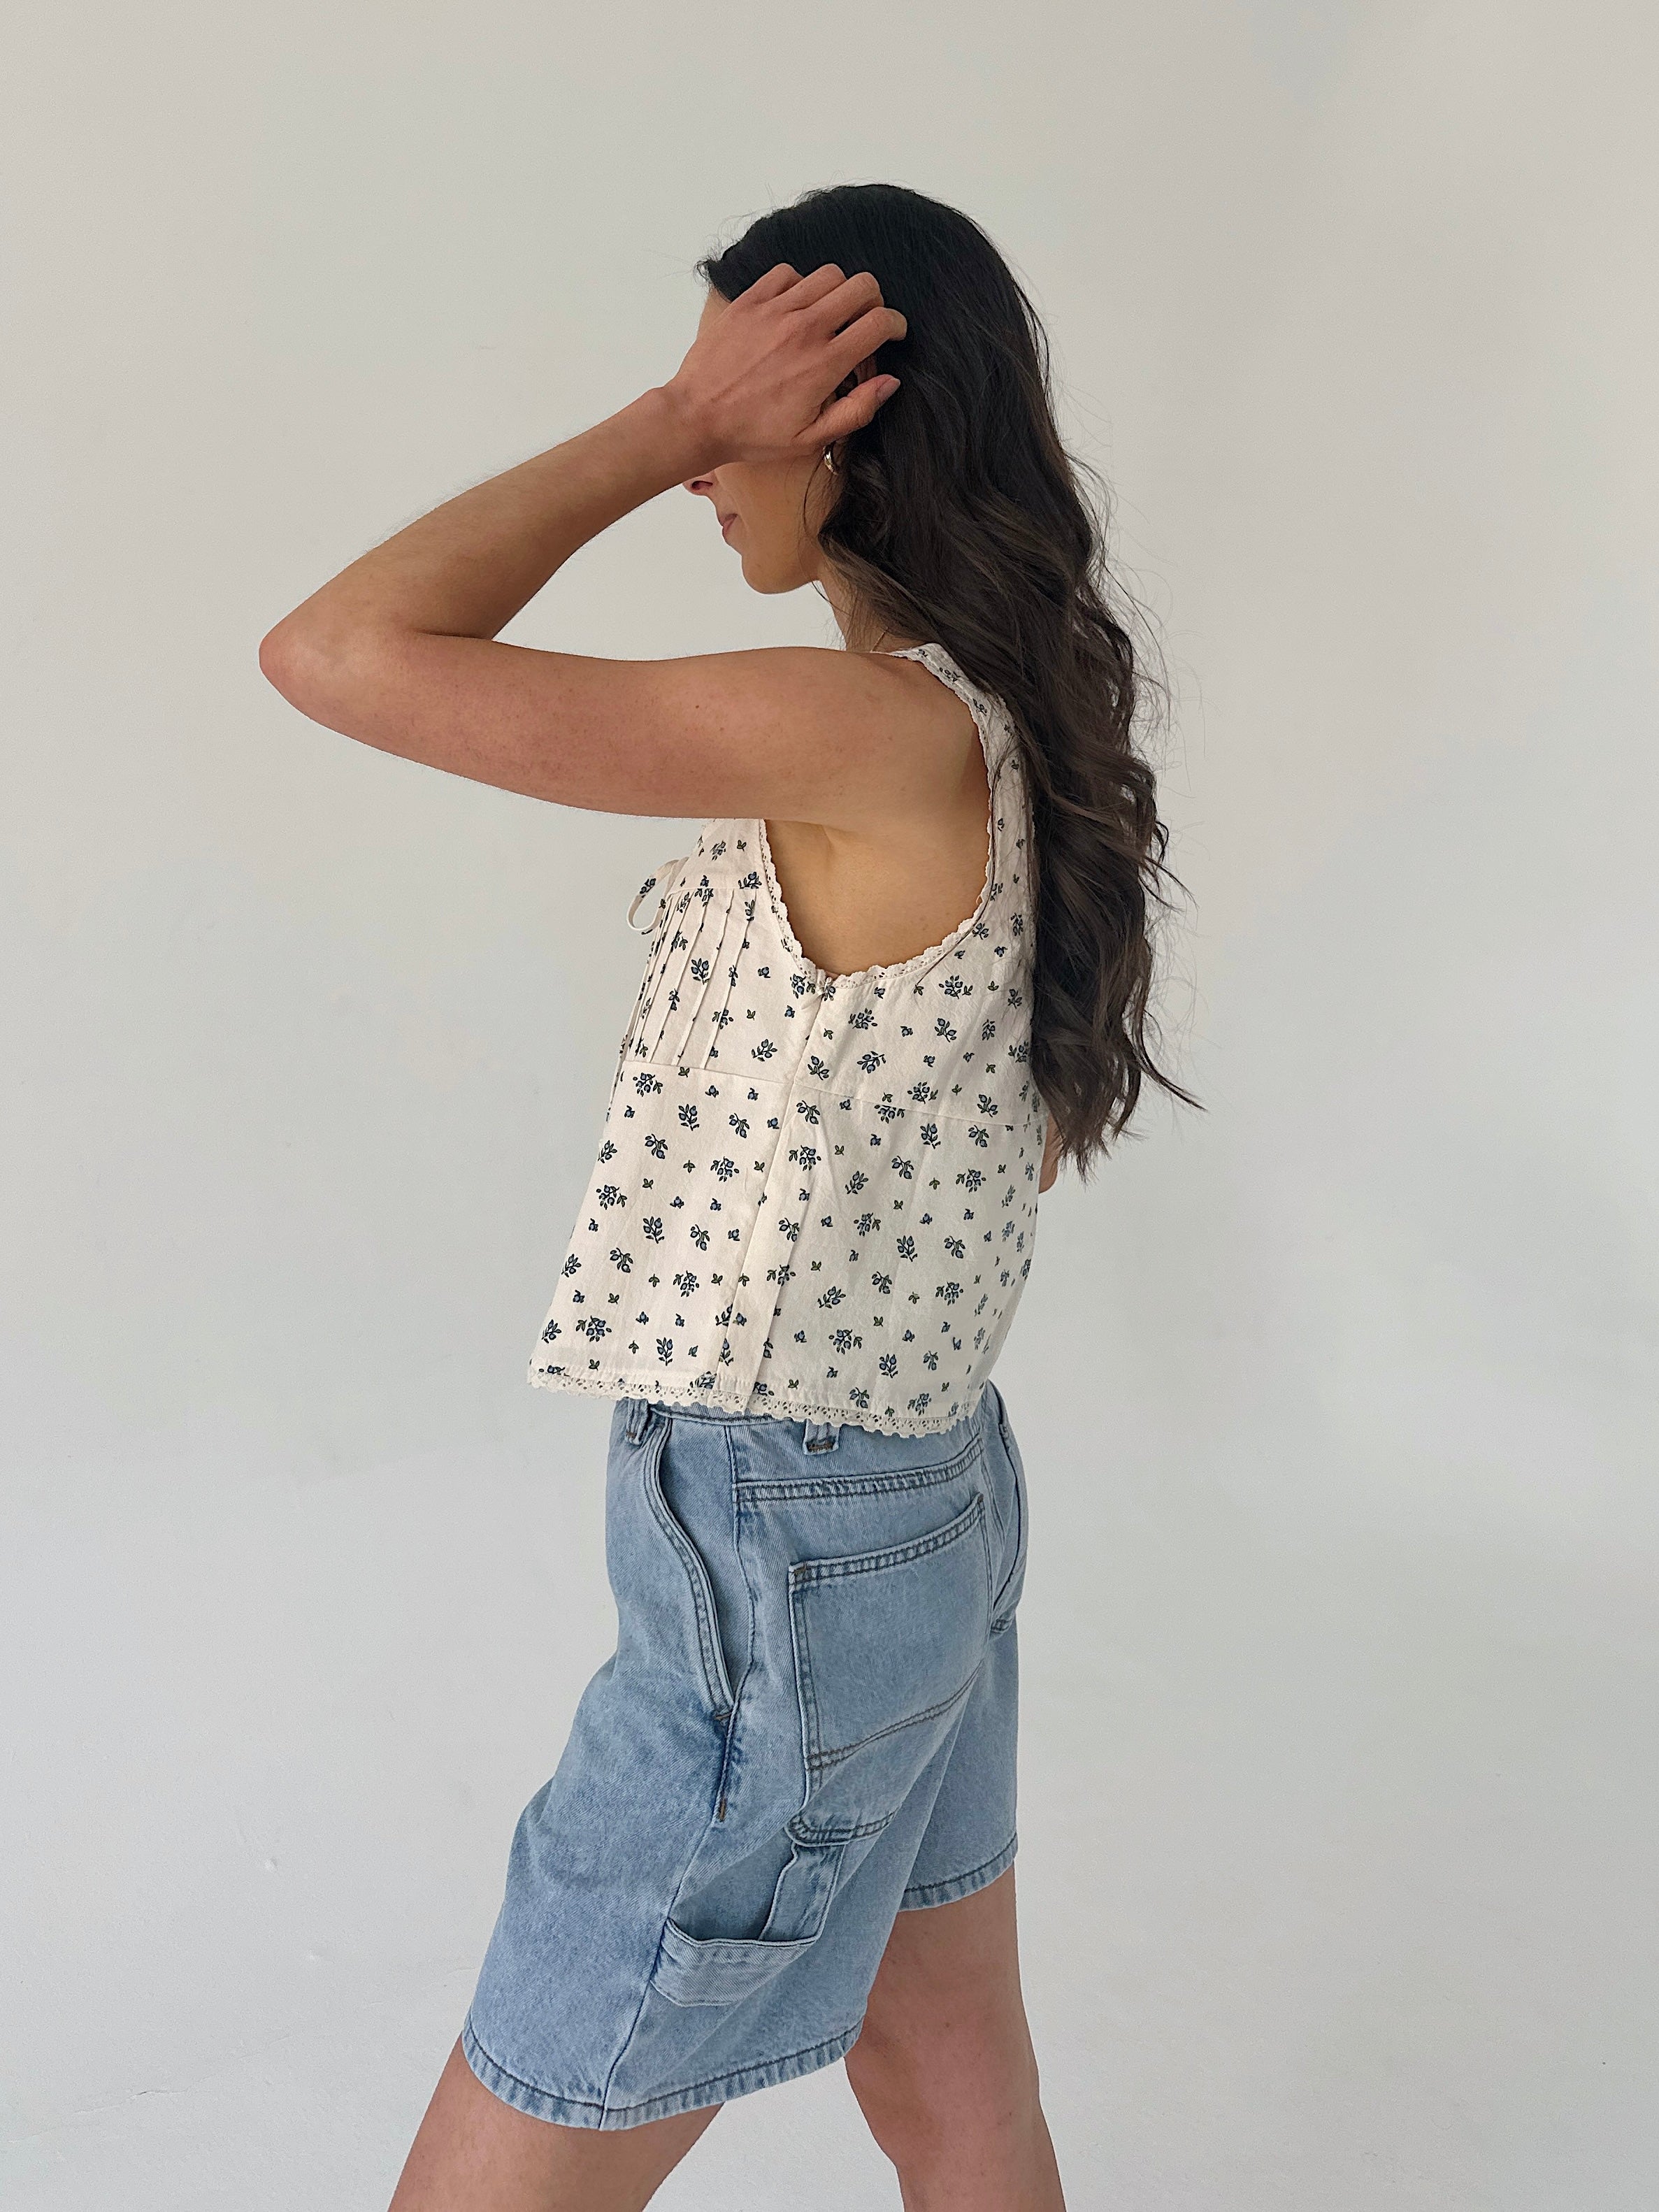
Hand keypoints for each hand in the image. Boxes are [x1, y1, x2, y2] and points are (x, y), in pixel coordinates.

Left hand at [662, 262, 905, 469]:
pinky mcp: (750, 301)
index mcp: (824, 364)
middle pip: (861, 286)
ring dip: (838, 292)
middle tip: (864, 322)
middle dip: (873, 302)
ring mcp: (776, 310)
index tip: (891, 334)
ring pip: (829, 274)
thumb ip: (855, 410)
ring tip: (829, 317)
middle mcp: (804, 329)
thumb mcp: (810, 438)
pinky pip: (788, 273)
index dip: (895, 325)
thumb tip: (889, 382)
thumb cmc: (752, 434)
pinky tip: (795, 309)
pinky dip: (799, 285)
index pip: (879, 322)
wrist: (696, 418)